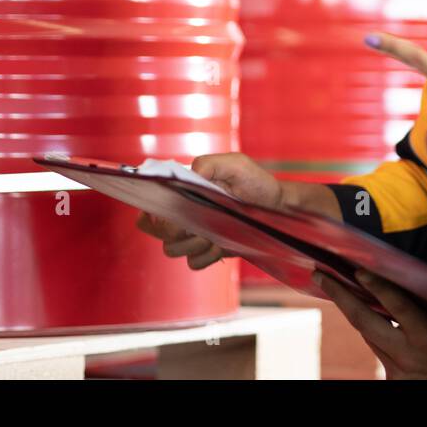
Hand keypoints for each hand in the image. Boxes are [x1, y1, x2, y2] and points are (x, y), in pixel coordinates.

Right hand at [136, 153, 282, 268]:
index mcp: (182, 192)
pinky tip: (221, 244)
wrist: (276, 207)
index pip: (150, 207)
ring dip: (193, 243)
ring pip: (173, 249)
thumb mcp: (235, 164)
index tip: (169, 213)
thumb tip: (188, 175)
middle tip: (199, 222)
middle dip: (175, 230)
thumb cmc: (255, 182)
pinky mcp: (207, 252)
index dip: (151, 214)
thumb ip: (207, 164)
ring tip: (215, 232)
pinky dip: (206, 256)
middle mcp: (183, 214)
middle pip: (158, 231)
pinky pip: (193, 262)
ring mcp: (194, 235)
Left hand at [314, 269, 426, 378]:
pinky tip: (372, 322)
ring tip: (339, 291)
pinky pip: (380, 353)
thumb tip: (412, 270)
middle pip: (364, 321)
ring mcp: (400, 371)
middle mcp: (408, 353)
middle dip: (340, 296)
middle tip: (321, 276)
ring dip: (356, 314)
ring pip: (369, 336)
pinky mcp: (398, 383)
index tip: (357, 269)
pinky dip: (377, 337)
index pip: (394, 303)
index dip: (374, 284)